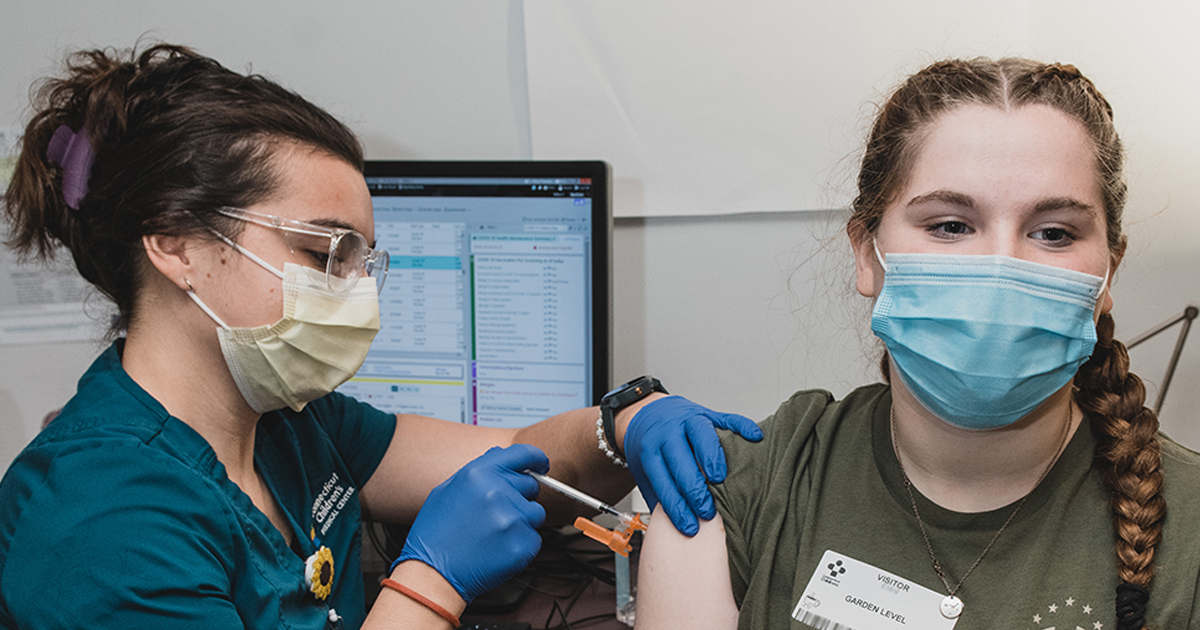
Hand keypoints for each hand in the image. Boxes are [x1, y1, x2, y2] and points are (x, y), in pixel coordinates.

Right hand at [394, 444, 548, 601]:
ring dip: (522, 522)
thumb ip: (478, 469)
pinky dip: (521, 544)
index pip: (523, 454)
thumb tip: (499, 456)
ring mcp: (512, 519)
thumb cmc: (436, 534)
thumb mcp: (447, 489)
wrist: (433, 574)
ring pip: (536, 513)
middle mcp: (498, 492)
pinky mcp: (522, 544)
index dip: (536, 458)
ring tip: (495, 534)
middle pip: (532, 485)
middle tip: (497, 515)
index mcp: (479, 473)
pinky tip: (498, 549)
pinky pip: (534, 538)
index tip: (541, 465)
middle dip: (520, 497)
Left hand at [623, 396, 761, 535]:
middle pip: (682, 460)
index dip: (676, 507)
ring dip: (712, 457)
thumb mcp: (644, 471)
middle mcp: (669, 432)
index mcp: (650, 450)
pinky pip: (727, 417)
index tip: (689, 527)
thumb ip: (657, 493)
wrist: (648, 414)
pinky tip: (754, 437)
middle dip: (694, 489)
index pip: (663, 480)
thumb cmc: (652, 448)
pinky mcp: (708, 413)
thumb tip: (669, 529)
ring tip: (720, 479)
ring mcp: (689, 419)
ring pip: (701, 434)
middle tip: (707, 511)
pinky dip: (742, 426)